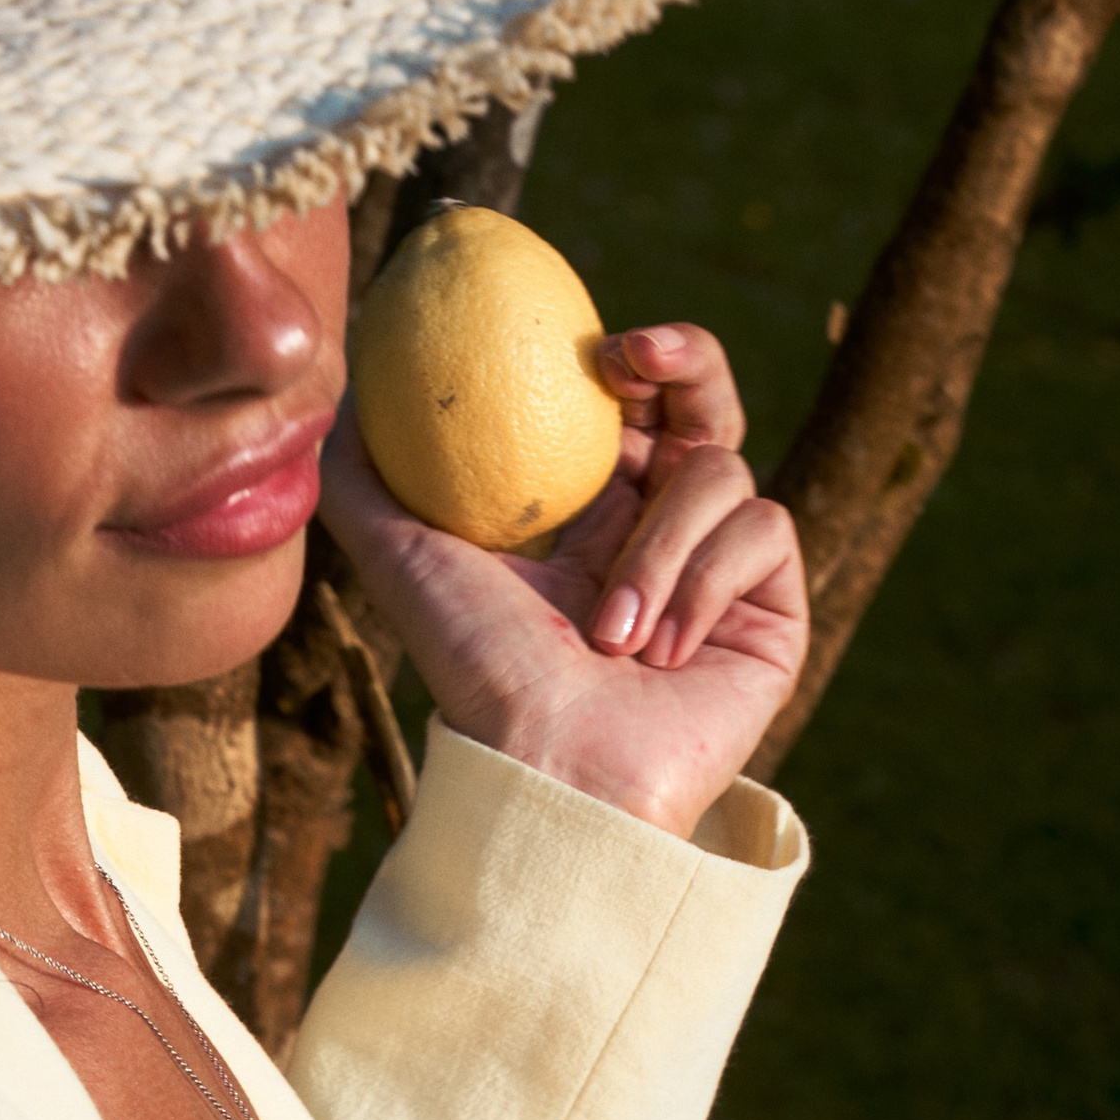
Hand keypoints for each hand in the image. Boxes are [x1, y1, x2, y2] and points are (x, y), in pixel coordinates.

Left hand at [315, 321, 805, 840]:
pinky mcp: (773, 611)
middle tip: (643, 360)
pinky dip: (706, 581)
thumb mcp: (402, 557)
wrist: (553, 769)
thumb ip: (367, 474)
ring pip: (723, 473)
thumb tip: (346, 393)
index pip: (635, 406)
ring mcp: (725, 572)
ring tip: (611, 633)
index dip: (636, 359)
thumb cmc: (477, 673)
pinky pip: (764, 530)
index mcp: (594, 517)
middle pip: (708, 404)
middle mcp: (664, 533)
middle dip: (691, 363)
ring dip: (661, 546)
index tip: (604, 349)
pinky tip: (661, 651)